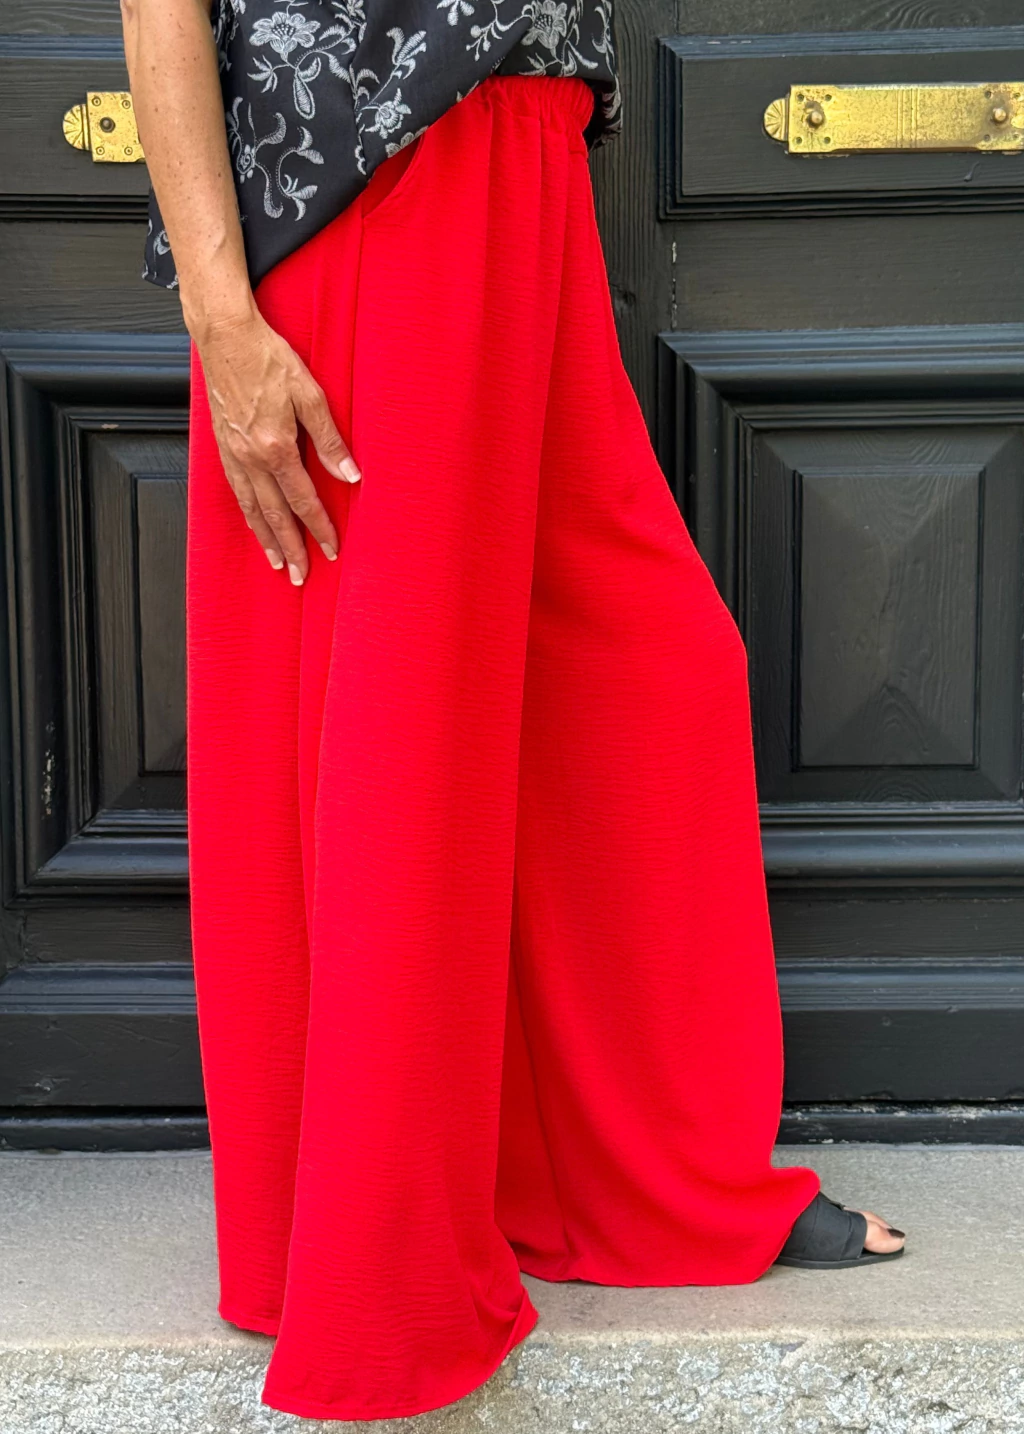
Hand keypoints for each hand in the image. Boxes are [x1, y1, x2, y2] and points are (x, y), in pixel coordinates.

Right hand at [195, 306, 360, 583]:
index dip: (319, 527)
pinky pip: (236, 491)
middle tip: (301, 575)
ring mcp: (233, 454)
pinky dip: (247, 514)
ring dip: (265, 539)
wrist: (224, 336)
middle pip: (275, 515)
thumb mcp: (310, 394)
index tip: (331, 548)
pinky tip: (255, 523)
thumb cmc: (266, 357)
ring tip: (277, 562)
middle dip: (290, 548)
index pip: (303, 500)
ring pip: (251, 508)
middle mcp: (250, 457)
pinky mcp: (222, 446)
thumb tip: (350, 474)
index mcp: (275, 447)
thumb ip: (330, 439)